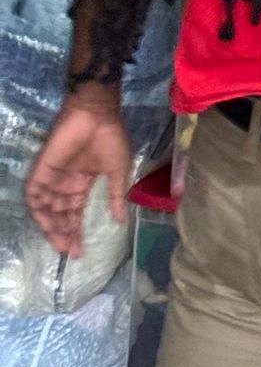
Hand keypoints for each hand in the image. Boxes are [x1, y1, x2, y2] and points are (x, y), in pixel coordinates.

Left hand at [25, 89, 133, 258]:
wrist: (98, 115)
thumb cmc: (111, 139)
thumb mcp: (118, 172)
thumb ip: (115, 197)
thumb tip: (120, 221)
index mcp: (82, 184)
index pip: (75, 214)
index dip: (76, 232)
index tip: (80, 251)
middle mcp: (65, 184)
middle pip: (59, 215)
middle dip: (63, 234)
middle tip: (70, 251)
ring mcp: (53, 177)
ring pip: (45, 208)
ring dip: (51, 226)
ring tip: (62, 241)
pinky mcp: (43, 169)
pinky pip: (34, 192)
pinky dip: (37, 208)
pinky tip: (47, 222)